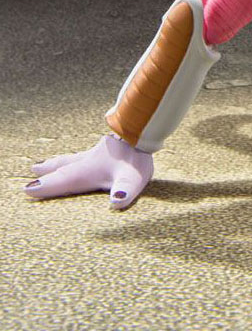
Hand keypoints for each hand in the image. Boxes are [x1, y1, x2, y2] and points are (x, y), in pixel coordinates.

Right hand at [24, 134, 153, 209]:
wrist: (146, 129)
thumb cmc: (137, 158)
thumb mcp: (132, 178)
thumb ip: (123, 191)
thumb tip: (117, 201)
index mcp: (88, 171)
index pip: (63, 181)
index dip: (46, 186)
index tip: (27, 190)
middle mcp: (90, 160)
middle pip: (64, 166)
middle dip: (48, 172)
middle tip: (33, 171)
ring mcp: (99, 152)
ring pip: (73, 158)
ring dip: (59, 162)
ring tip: (45, 162)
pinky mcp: (109, 146)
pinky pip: (86, 153)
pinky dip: (75, 156)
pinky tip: (83, 156)